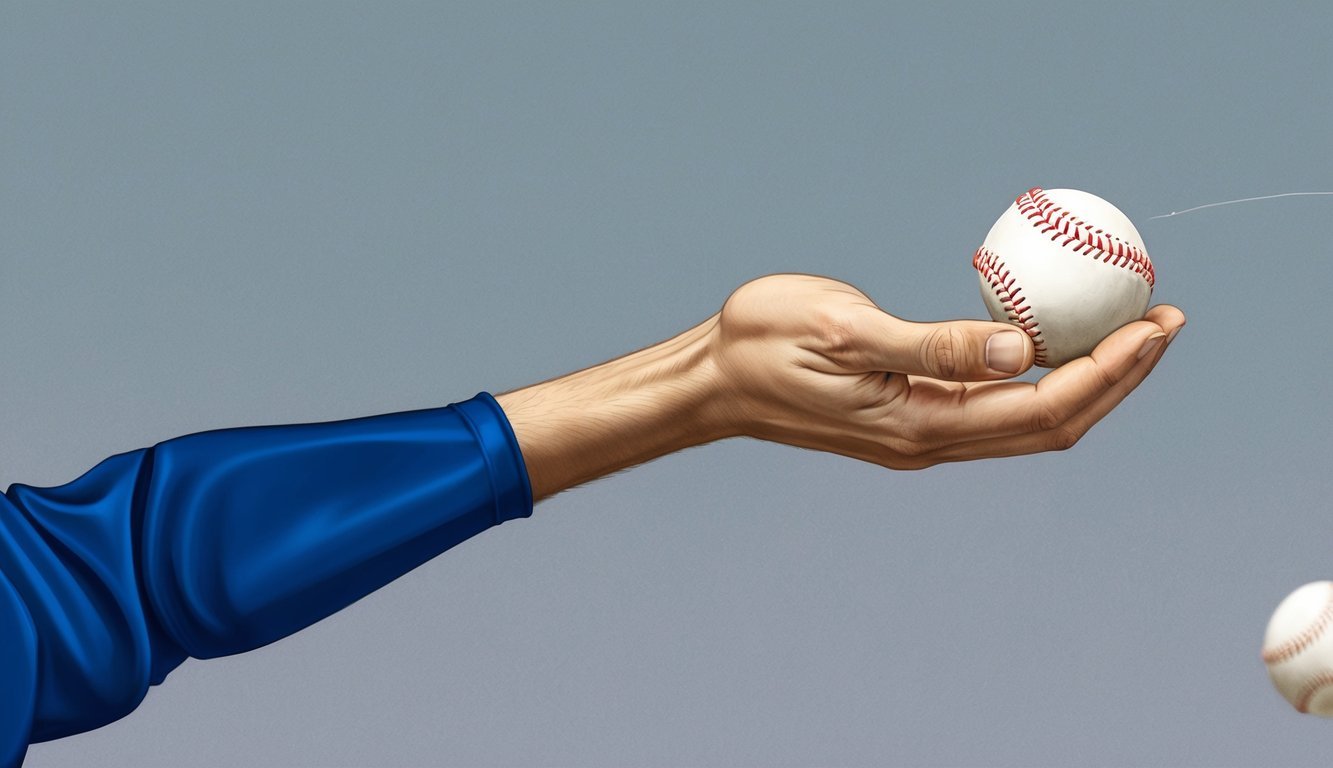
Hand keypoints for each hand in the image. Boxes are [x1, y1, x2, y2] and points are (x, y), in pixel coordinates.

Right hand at [709, 273, 1185, 468]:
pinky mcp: (909, 419)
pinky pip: (996, 408)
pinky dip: (1040, 379)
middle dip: (1117, 380)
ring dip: (1086, 382)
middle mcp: (930, 440)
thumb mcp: (845, 328)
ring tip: (1126, 333)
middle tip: (1161, 323)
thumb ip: (935, 343)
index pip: (1043, 406)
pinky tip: (1050, 341)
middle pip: (1052, 425)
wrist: (712, 382)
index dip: (1109, 370)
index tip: (1154, 324)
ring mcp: (920, 435)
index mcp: (921, 422)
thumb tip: (1024, 348)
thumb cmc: (762, 344)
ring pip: (1029, 422)